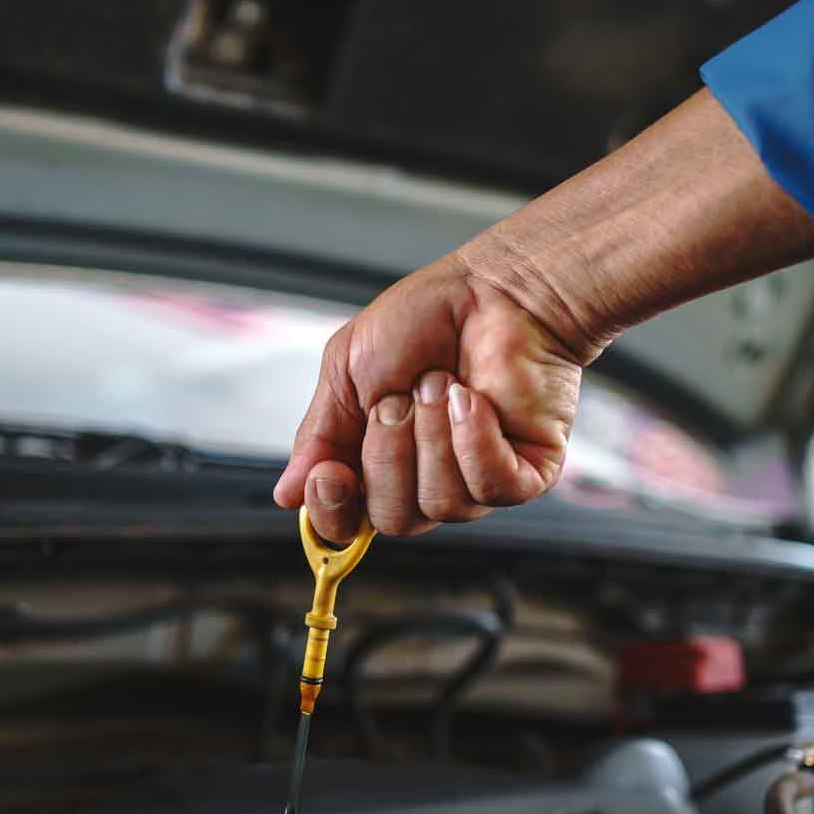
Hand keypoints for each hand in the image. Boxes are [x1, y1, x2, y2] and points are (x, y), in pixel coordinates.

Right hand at [273, 251, 592, 541]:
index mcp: (377, 462)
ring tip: (443, 383)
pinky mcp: (526, 474)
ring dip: (433, 435)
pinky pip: (490, 487)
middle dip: (388, 452)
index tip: (330, 473)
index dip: (334, 509)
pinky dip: (474, 439)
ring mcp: (476, 481)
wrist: (492, 289)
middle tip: (400, 397)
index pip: (348, 525)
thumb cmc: (424, 319)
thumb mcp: (345, 370)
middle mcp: (425, 480)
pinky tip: (472, 399)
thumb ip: (318, 436)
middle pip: (391, 518)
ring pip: (440, 503)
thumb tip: (288, 494)